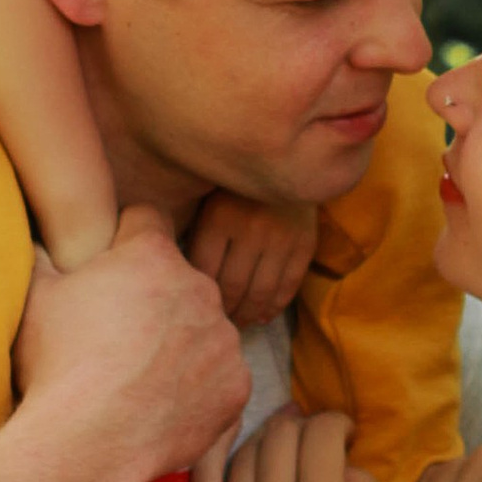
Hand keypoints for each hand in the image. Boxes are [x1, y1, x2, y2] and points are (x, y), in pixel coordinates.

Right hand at [15, 205, 246, 481]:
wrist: (87, 442)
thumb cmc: (57, 365)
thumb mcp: (35, 297)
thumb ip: (42, 255)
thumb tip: (40, 239)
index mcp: (152, 255)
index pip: (147, 220)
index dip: (125, 240)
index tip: (110, 269)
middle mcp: (199, 287)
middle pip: (179, 278)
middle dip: (156, 297)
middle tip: (120, 335)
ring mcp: (224, 338)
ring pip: (204, 328)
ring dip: (181, 343)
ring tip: (140, 377)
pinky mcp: (236, 384)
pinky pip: (220, 376)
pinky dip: (199, 387)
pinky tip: (163, 405)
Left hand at [189, 188, 319, 330]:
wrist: (288, 158)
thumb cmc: (233, 183)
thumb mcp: (206, 198)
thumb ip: (193, 232)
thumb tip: (176, 276)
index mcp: (219, 217)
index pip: (204, 272)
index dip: (197, 295)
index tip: (193, 306)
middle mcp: (251, 229)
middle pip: (232, 286)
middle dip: (223, 311)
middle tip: (215, 323)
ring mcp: (281, 238)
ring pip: (261, 292)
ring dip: (247, 315)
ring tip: (237, 324)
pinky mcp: (305, 244)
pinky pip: (288, 285)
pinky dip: (275, 307)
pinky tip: (262, 316)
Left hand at [191, 407, 402, 481]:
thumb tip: (341, 462)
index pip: (322, 436)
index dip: (336, 423)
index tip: (344, 432)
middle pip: (282, 438)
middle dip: (303, 424)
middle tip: (313, 433)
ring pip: (246, 455)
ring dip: (268, 437)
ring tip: (282, 438)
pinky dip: (214, 451)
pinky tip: (225, 434)